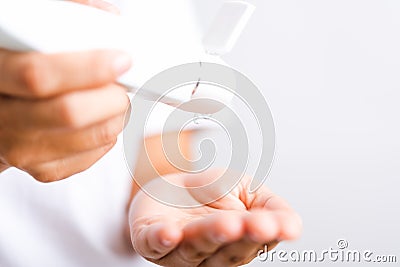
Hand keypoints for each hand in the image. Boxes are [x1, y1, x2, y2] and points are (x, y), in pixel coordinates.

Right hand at [0, 0, 130, 180]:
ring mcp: (22, 148)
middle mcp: (2, 118)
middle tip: (121, 85)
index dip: (87, 68)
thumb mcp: (22, 38)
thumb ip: (60, 19)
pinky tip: (100, 120)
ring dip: (116, 115)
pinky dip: (108, 135)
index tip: (121, 60)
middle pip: (70, 113)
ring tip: (113, 99)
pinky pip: (92, 155)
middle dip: (111, 96)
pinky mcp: (43, 169)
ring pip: (90, 137)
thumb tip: (108, 17)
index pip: (38, 76)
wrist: (0, 113)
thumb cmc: (16, 72)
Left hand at [129, 170, 301, 265]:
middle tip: (255, 224)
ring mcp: (178, 248)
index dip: (266, 233)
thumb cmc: (214, 194)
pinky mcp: (150, 239)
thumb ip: (272, 209)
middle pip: (225, 250)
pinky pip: (154, 243)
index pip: (253, 242)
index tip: (281, 225)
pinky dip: (161, 239)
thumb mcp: (249, 192)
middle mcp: (209, 253)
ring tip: (224, 223)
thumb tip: (294, 227)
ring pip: (194, 247)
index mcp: (236, 245)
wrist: (175, 186)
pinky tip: (169, 233)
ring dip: (209, 237)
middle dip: (240, 237)